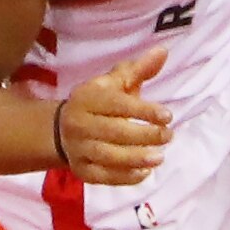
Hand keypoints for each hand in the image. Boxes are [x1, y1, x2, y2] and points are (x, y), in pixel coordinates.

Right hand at [59, 46, 173, 185]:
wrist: (60, 130)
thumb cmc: (97, 103)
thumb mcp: (114, 84)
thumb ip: (138, 70)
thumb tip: (163, 51)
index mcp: (88, 98)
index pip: (116, 104)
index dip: (143, 110)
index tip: (168, 115)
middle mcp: (79, 124)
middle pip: (113, 132)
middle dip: (144, 135)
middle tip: (169, 136)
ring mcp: (78, 149)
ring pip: (107, 156)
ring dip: (136, 158)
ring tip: (160, 157)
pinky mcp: (81, 171)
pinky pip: (103, 177)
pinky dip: (125, 177)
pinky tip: (144, 173)